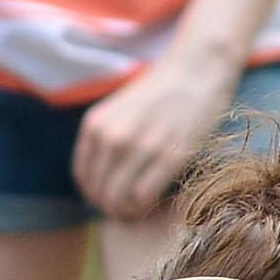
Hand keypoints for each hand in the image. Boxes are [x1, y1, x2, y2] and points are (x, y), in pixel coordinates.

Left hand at [72, 44, 243, 223]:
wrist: (197, 68)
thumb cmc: (160, 90)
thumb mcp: (118, 110)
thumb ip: (104, 138)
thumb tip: (99, 180)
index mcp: (95, 125)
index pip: (83, 177)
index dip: (94, 194)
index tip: (108, 198)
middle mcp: (112, 138)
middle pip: (99, 193)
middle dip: (111, 207)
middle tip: (126, 209)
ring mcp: (139, 148)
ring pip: (119, 200)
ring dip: (127, 212)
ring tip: (138, 208)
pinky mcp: (168, 156)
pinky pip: (144, 197)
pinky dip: (146, 206)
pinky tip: (154, 201)